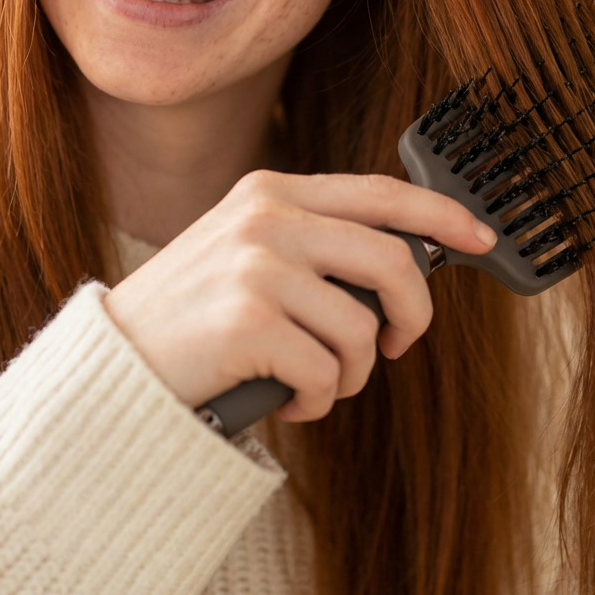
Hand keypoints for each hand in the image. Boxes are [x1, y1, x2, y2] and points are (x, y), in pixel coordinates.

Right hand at [103, 170, 494, 422]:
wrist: (112, 368)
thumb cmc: (192, 319)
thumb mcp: (247, 255)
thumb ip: (314, 245)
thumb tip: (405, 269)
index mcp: (271, 191)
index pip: (380, 192)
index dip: (441, 215)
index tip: (481, 238)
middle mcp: (267, 217)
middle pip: (393, 262)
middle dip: (413, 318)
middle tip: (397, 348)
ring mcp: (257, 266)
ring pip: (364, 329)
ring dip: (350, 374)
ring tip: (313, 383)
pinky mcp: (249, 321)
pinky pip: (328, 374)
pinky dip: (318, 403)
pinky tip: (284, 402)